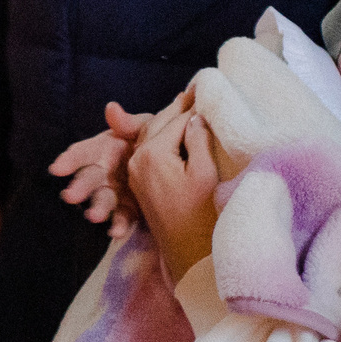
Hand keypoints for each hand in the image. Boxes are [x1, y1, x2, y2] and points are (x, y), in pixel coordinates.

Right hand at [51, 101, 160, 237]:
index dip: (70, 159)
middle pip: (88, 179)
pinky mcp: (129, 210)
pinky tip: (116, 231)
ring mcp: (116, 192)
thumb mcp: (145, 127)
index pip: (83, 153)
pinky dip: (118, 224)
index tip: (57, 168)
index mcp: (105, 149)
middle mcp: (105, 172)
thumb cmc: (155, 139)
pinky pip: (122, 217)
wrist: (178, 162)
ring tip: (94, 216)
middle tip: (71, 196)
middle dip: (79, 187)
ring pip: (102, 200)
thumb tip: (111, 108)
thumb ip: (129, 122)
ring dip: (97, 208)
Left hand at [129, 109, 219, 285]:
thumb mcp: (205, 174)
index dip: (192, 104)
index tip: (203, 87)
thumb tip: (195, 118)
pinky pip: (148, 151)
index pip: (175, 120)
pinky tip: (175, 134)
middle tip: (195, 92)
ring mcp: (136, 173)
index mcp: (153, 155)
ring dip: (168, 121)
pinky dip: (161, 137)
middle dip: (177, 108)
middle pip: (159, 124)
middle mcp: (138, 160)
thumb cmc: (201, 216)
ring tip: (187, 108)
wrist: (187, 254)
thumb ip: (197, 141)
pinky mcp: (140, 184)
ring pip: (151, 136)